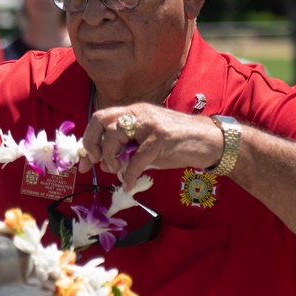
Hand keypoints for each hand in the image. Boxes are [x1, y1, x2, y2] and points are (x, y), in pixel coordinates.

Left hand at [78, 103, 224, 188]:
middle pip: (101, 122)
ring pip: (115, 137)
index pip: (100, 118)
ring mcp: (149, 125)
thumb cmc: (177, 142)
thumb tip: (105, 163)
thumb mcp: (147, 140)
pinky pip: (136, 159)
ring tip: (118, 171)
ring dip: (110, 159)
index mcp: (133, 112)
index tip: (85, 163)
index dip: (87, 141)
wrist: (210, 140)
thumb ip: (127, 147)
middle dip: (92, 144)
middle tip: (97, 163)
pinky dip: (128, 175)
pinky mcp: (161, 139)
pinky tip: (128, 184)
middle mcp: (138, 113)